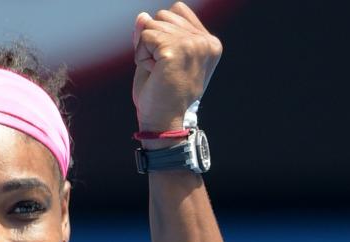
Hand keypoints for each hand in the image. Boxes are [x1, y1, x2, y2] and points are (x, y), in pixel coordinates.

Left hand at [132, 2, 221, 131]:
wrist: (163, 121)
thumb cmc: (161, 95)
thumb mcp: (157, 58)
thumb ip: (152, 35)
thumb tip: (142, 16)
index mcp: (208, 43)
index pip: (177, 12)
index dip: (161, 34)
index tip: (167, 62)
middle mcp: (205, 41)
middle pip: (163, 15)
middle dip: (152, 41)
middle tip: (161, 69)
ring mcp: (193, 44)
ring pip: (152, 24)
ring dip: (146, 49)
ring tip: (158, 72)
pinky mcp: (176, 49)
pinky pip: (145, 36)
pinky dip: (141, 55)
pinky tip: (153, 72)